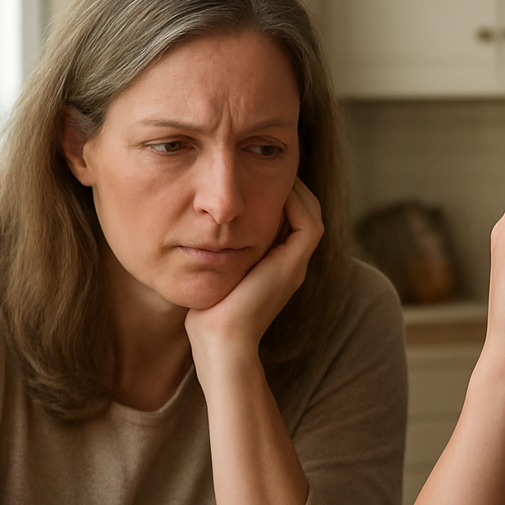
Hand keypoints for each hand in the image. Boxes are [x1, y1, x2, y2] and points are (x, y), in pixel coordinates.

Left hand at [185, 177, 323, 368]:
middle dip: (287, 183)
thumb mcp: (211, 272)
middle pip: (304, 209)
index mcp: (277, 263)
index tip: (251, 170)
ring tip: (270, 168)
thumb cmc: (208, 315)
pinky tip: (269, 188)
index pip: (289, 215)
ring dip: (293, 187)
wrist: (221, 342)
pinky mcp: (294, 265)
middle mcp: (292, 262)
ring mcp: (296, 264)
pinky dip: (295, 202)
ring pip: (311, 212)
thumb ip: (214, 251)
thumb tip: (193, 226)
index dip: (276, 191)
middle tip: (262, 161)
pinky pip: (309, 223)